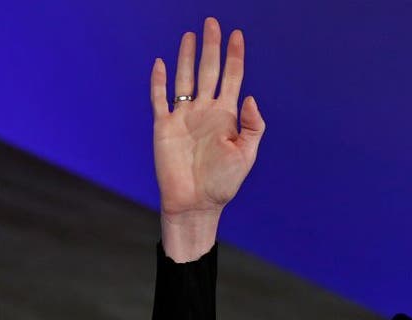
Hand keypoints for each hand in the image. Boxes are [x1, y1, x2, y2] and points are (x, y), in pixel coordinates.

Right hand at [151, 17, 264, 224]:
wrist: (195, 204)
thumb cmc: (223, 184)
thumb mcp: (246, 155)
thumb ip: (252, 126)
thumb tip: (249, 97)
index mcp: (226, 116)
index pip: (232, 78)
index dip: (235, 56)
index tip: (237, 35)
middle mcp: (205, 111)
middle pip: (208, 71)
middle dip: (211, 47)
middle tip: (212, 23)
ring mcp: (184, 117)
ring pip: (184, 79)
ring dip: (186, 57)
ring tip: (190, 35)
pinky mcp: (164, 127)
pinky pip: (160, 99)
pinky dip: (159, 82)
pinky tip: (161, 63)